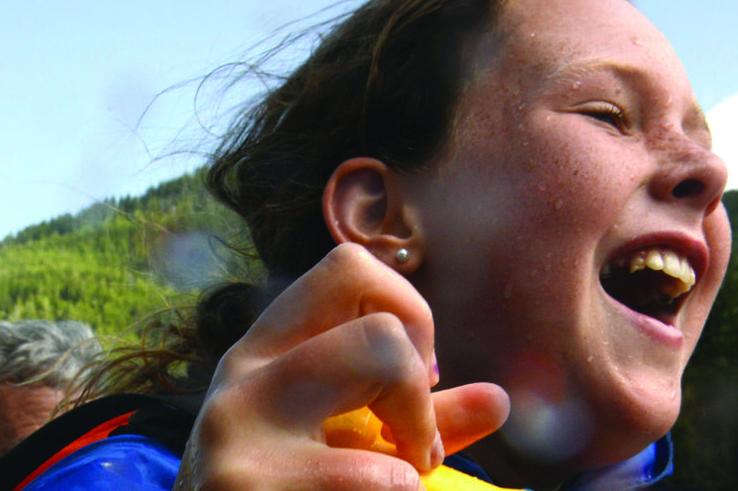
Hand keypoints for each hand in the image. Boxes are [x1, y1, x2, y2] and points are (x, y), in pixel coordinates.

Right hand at [175, 244, 510, 489]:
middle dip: (421, 393)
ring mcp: (238, 439)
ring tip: (397, 487)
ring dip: (413, 452)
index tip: (414, 377)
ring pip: (375, 393)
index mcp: (261, 352)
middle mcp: (242, 380)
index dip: (409, 314)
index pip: (349, 268)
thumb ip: (411, 421)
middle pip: (380, 331)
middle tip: (414, 450)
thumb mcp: (338, 449)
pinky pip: (377, 483)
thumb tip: (499, 400)